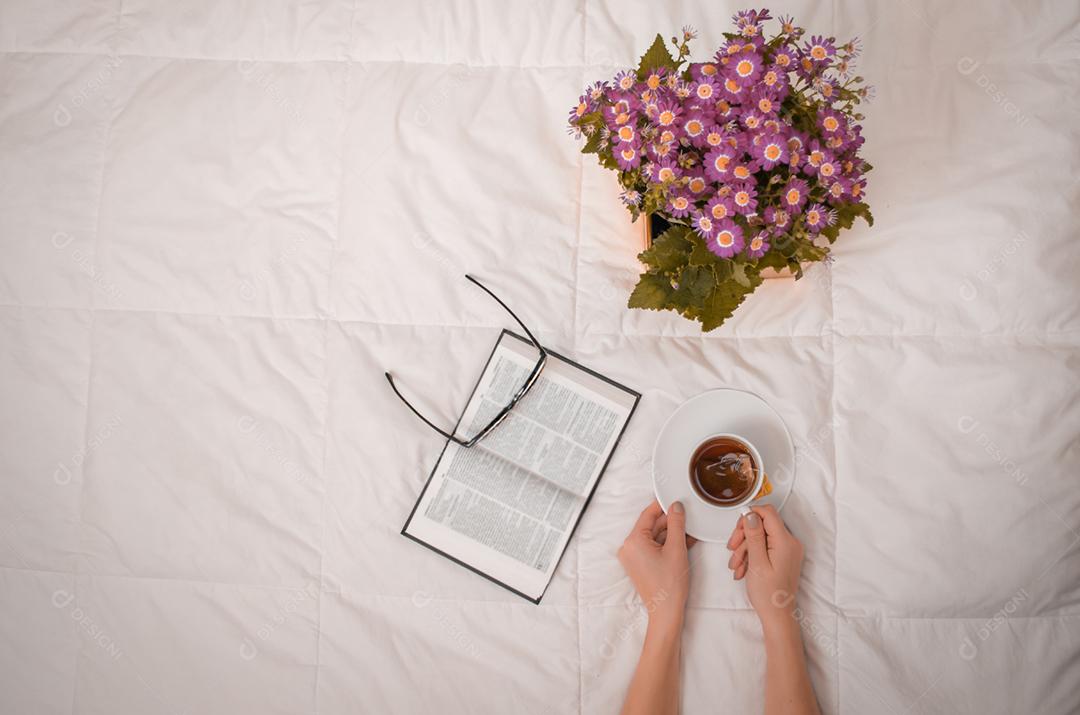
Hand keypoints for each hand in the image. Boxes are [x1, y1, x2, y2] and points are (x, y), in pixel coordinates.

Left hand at [618, 500, 697, 631]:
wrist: (665, 612)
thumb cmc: (669, 584)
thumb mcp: (676, 549)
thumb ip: (677, 524)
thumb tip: (676, 507)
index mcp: (633, 540)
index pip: (648, 514)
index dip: (663, 505)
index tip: (674, 498)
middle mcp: (629, 547)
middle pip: (652, 526)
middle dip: (671, 522)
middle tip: (688, 517)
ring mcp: (633, 556)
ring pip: (654, 537)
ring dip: (672, 534)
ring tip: (690, 531)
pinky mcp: (640, 564)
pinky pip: (654, 547)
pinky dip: (667, 544)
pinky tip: (684, 541)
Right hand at [725, 504, 804, 634]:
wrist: (777, 615)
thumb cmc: (769, 594)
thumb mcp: (757, 562)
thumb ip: (754, 535)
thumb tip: (750, 514)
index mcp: (786, 541)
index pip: (768, 512)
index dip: (750, 516)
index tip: (737, 528)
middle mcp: (790, 542)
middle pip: (762, 524)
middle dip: (744, 535)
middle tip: (732, 549)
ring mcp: (787, 549)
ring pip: (761, 536)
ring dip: (744, 548)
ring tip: (735, 566)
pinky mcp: (783, 556)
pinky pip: (765, 547)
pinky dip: (751, 555)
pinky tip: (742, 568)